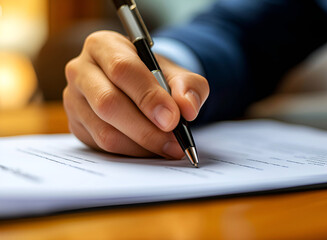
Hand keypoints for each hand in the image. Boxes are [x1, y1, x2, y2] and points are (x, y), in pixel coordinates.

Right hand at [63, 31, 208, 157]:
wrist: (137, 86)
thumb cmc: (154, 76)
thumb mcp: (177, 74)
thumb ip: (189, 86)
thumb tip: (188, 108)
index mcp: (104, 45)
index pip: (123, 69)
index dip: (149, 96)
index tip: (173, 119)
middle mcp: (81, 70)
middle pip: (108, 103)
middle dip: (146, 128)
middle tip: (174, 142)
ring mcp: (74, 100)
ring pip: (105, 131)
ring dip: (141, 145)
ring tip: (169, 147)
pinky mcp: (76, 124)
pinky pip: (103, 146)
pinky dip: (132, 152)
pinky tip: (151, 149)